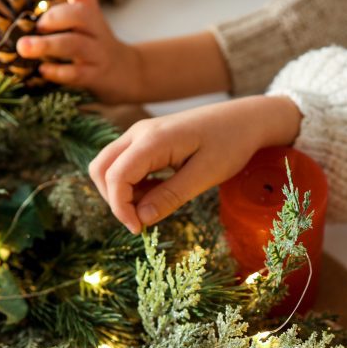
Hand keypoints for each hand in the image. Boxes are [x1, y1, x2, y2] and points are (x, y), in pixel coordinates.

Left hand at [16, 0, 143, 102]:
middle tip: (34, 26)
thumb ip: (59, 18)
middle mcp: (97, 29)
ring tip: (24, 48)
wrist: (127, 73)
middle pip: (80, 15)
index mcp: (91, 12)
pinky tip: (42, 70)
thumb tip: (19, 20)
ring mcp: (98, 53)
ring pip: (76, 45)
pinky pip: (77, 73)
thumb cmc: (93, 46)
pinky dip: (57, 71)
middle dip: (53, 18)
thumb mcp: (83, 25)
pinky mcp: (96, 77)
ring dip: (47, 45)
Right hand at [88, 95, 302, 232]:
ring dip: (120, 192)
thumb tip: (141, 219)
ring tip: (152, 207)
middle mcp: (139, 133)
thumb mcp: (205, 175)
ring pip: (109, 165)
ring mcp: (141, 134)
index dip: (120, 208)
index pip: (115, 176)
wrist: (246, 117)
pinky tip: (155, 194)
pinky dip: (130, 184)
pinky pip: (124, 163)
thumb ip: (171, 196)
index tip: (139, 230)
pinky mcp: (147, 139)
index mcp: (152, 140)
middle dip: (113, 199)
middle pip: (100, 168)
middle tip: (140, 221)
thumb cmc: (231, 143)